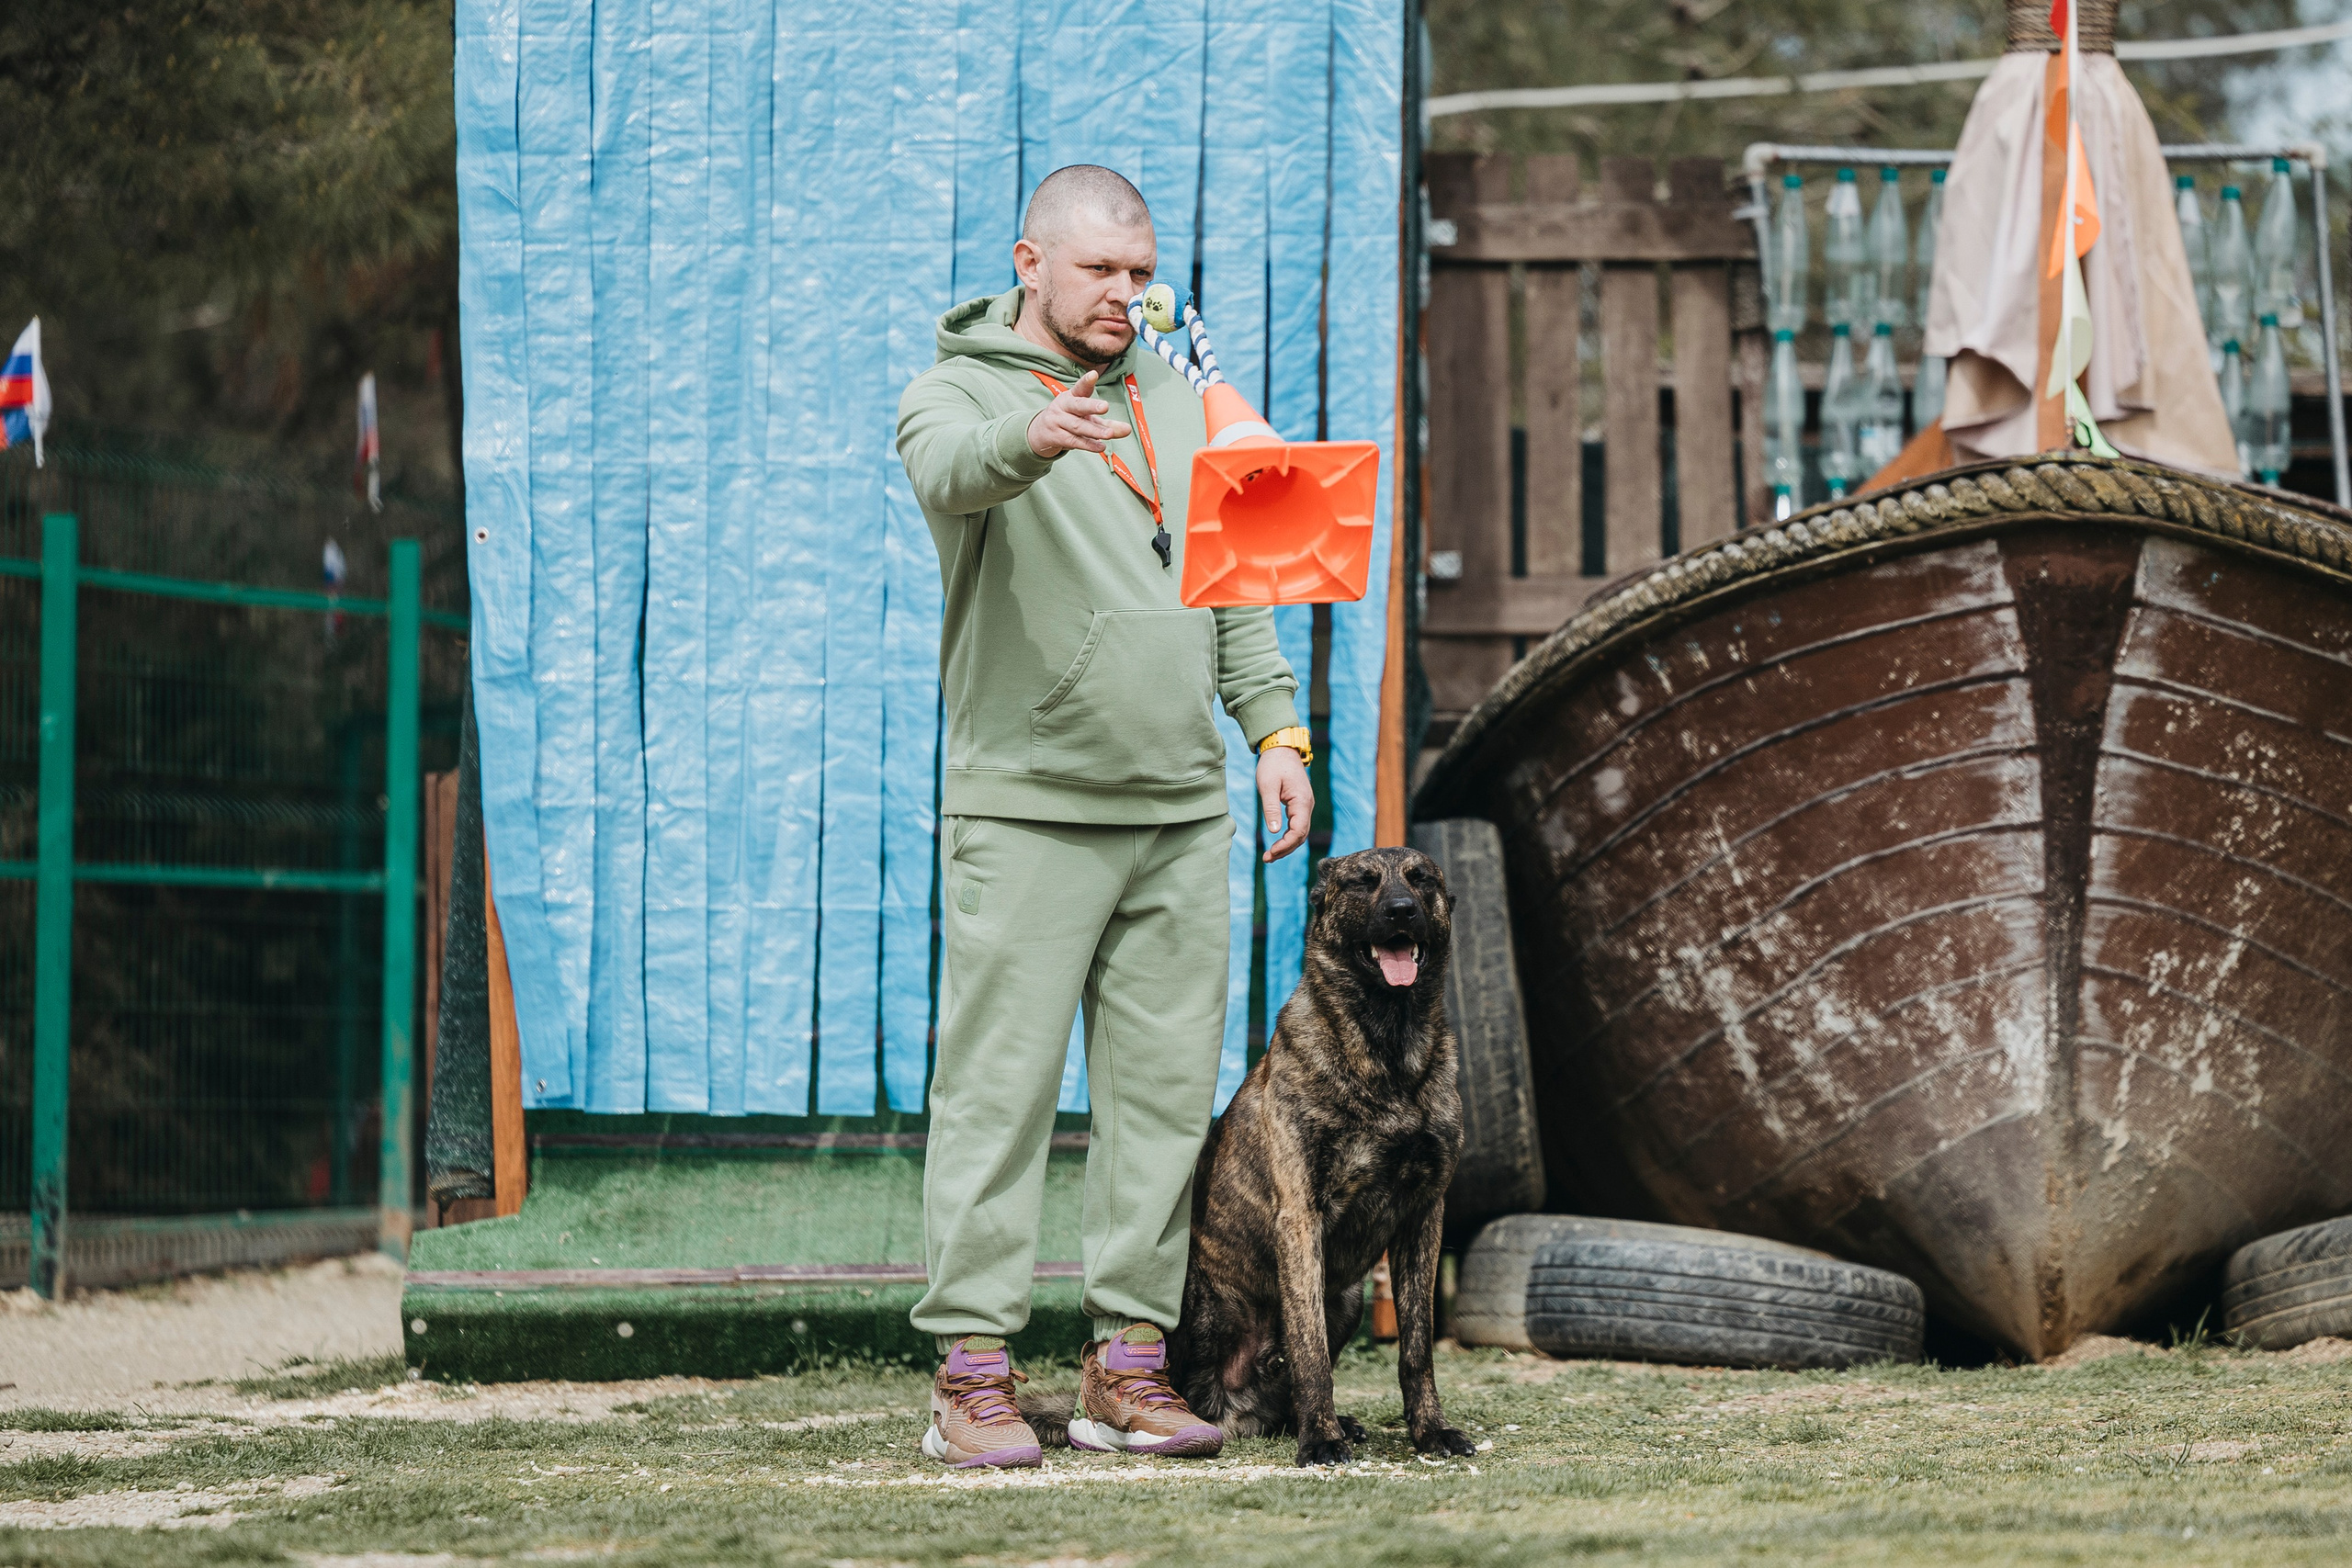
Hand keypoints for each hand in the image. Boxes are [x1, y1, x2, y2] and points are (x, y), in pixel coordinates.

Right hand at [1027, 368, 1131, 457]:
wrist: (1041, 432)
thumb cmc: (1069, 419)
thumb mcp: (1087, 418)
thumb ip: (1107, 424)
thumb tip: (1128, 430)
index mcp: (1072, 396)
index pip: (1080, 387)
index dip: (1086, 381)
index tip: (1094, 375)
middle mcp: (1064, 406)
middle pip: (1078, 405)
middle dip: (1091, 406)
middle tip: (1105, 406)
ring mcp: (1058, 421)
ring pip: (1077, 426)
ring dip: (1094, 431)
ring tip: (1110, 434)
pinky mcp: (1057, 437)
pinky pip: (1073, 441)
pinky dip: (1088, 444)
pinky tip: (1101, 446)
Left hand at [1257, 745, 1311, 861]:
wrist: (1281, 748)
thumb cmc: (1273, 765)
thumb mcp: (1267, 786)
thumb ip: (1271, 808)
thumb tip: (1273, 832)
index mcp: (1301, 801)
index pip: (1298, 831)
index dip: (1286, 845)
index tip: (1271, 852)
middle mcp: (1307, 805)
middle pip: (1301, 835)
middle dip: (1285, 849)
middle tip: (1267, 858)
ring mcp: (1305, 805)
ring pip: (1300, 832)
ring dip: (1287, 845)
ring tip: (1270, 855)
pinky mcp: (1300, 804)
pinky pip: (1297, 825)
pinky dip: (1288, 837)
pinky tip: (1277, 843)